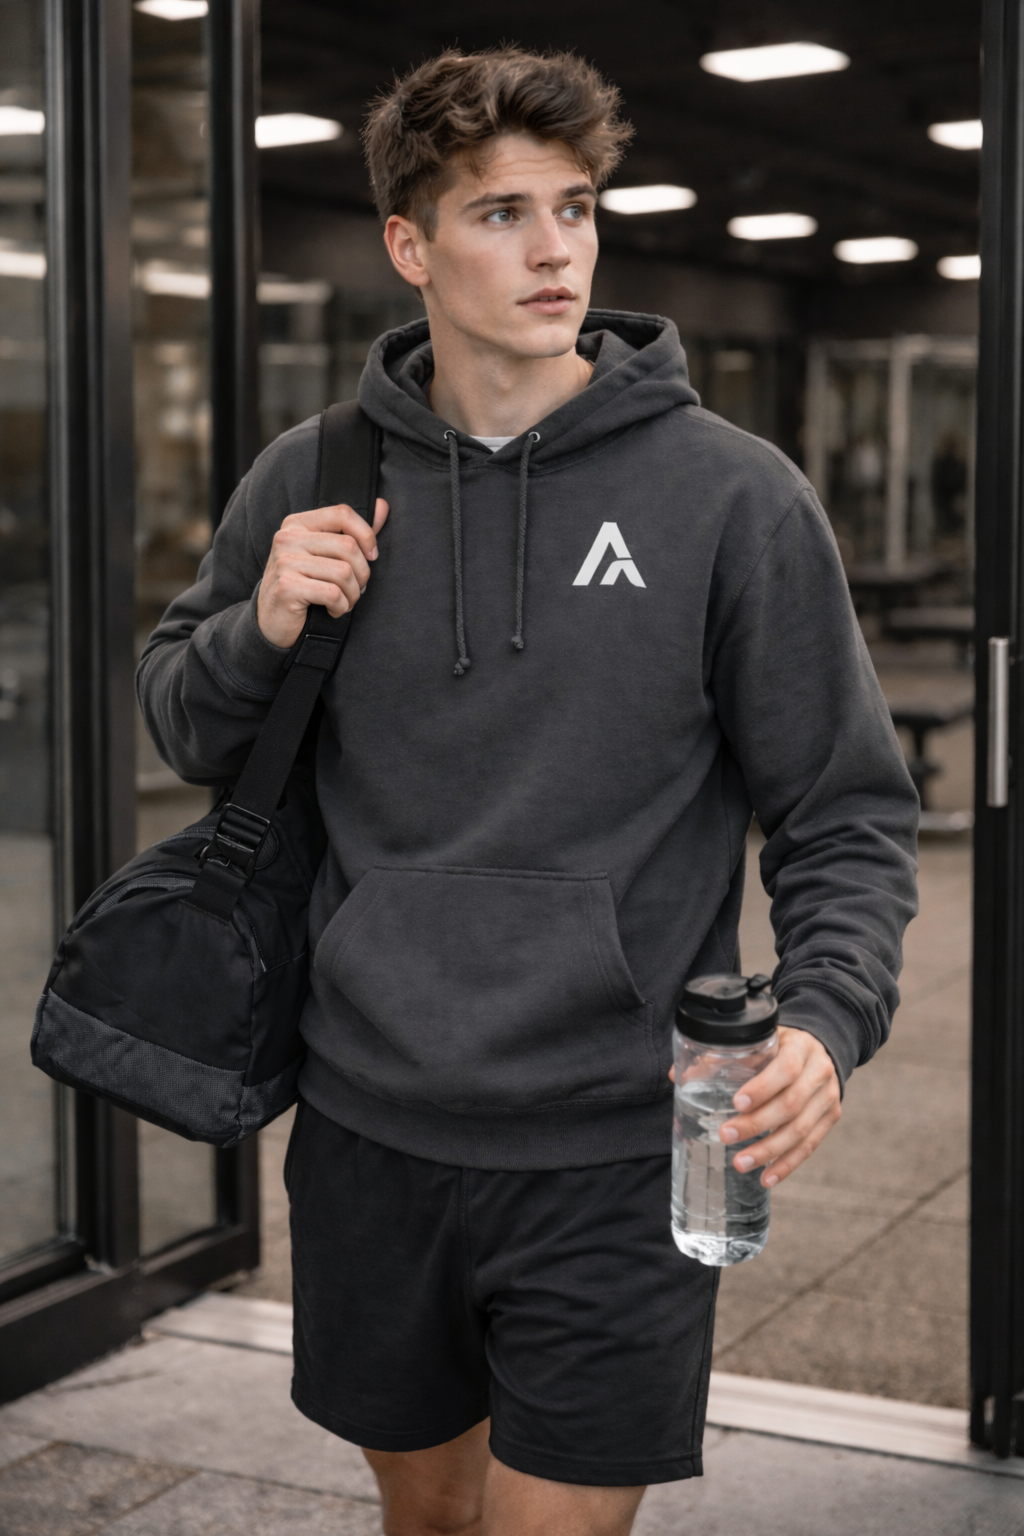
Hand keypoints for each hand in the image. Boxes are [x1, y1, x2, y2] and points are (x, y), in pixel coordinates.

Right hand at [257, 498, 389, 648]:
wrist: (272, 620)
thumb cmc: (304, 585)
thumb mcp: (325, 554)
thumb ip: (353, 531)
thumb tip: (382, 507)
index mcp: (297, 524)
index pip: (342, 514)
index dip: (366, 535)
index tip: (371, 556)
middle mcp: (288, 538)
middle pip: (348, 546)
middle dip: (362, 573)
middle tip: (356, 588)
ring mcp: (284, 562)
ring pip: (343, 572)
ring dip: (352, 594)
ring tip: (344, 601)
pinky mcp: (287, 587)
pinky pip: (333, 594)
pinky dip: (341, 607)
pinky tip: (332, 610)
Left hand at [719, 1026, 840, 1187]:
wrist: (821, 1048)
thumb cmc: (781, 1046)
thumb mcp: (760, 1041)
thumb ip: (723, 1056)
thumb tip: (676, 1075)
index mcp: (802, 1048)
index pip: (786, 1069)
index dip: (762, 1088)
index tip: (736, 1103)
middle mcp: (819, 1073)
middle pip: (791, 1104)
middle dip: (757, 1124)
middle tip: (726, 1135)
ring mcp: (828, 1097)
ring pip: (800, 1130)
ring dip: (769, 1151)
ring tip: (741, 1163)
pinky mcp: (830, 1118)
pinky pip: (810, 1145)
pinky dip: (787, 1164)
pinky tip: (768, 1177)